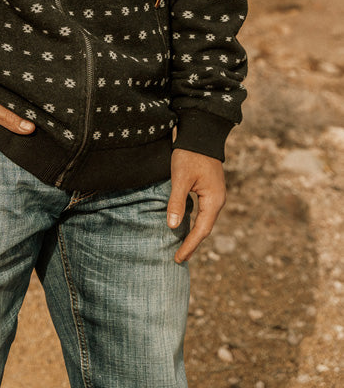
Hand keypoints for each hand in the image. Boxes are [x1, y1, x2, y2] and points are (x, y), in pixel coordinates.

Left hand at [167, 148, 225, 262]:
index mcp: (214, 200)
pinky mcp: (210, 189)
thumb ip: (177, 201)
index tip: (178, 259)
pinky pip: (203, 211)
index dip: (189, 246)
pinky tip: (185, 224)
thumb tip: (173, 226)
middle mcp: (218, 200)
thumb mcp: (180, 178)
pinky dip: (195, 221)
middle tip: (178, 257)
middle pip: (205, 228)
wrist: (201, 133)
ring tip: (181, 246)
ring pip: (205, 220)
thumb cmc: (190, 154)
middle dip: (192, 243)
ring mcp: (216, 194)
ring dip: (194, 233)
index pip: (201, 231)